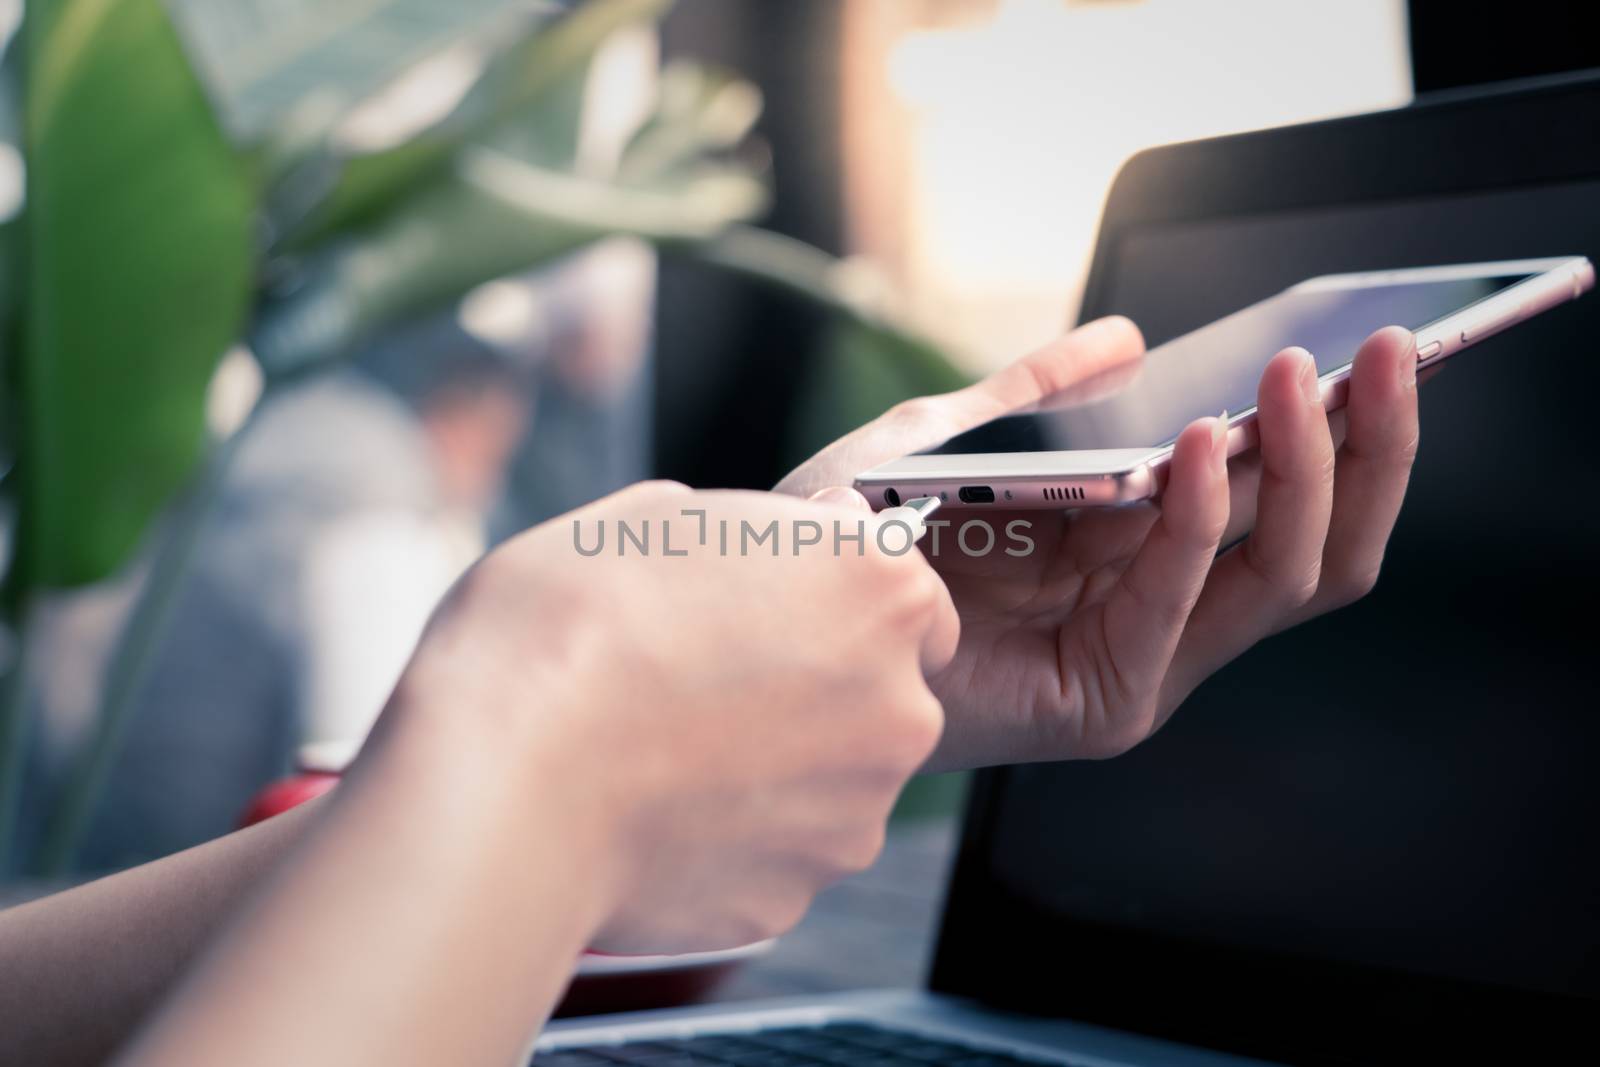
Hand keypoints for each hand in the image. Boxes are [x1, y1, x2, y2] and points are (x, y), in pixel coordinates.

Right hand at [389, 481, 958, 953]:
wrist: (506, 780)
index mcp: (877, 591)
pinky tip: (655, 807)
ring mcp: (853, 813)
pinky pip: (777, 851)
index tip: (781, 609)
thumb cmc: (567, 628)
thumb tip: (784, 536)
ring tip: (667, 746)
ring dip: (776, 764)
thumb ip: (751, 529)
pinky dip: (733, 834)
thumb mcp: (654, 517)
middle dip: (817, 686)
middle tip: (708, 676)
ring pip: (831, 780)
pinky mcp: (796, 892)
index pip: (910, 596)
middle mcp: (897, 706)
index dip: (842, 599)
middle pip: (882, 693)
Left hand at [779, 316, 1419, 768]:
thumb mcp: (954, 435)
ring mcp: (1143, 660)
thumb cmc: (853, 535)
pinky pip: (1176, 604)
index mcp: (1141, 547)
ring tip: (1296, 384)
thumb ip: (1040, 393)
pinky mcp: (1104, 702)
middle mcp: (1159, 606)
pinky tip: (1192, 450)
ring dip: (1302, 471)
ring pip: (1282, 577)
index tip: (1378, 345)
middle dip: (1367, 445)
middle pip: (1314, 541)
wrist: (776, 613)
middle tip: (1391, 354)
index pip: (1283, 496)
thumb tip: (1129, 335)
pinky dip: (1194, 525)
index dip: (1346, 427)